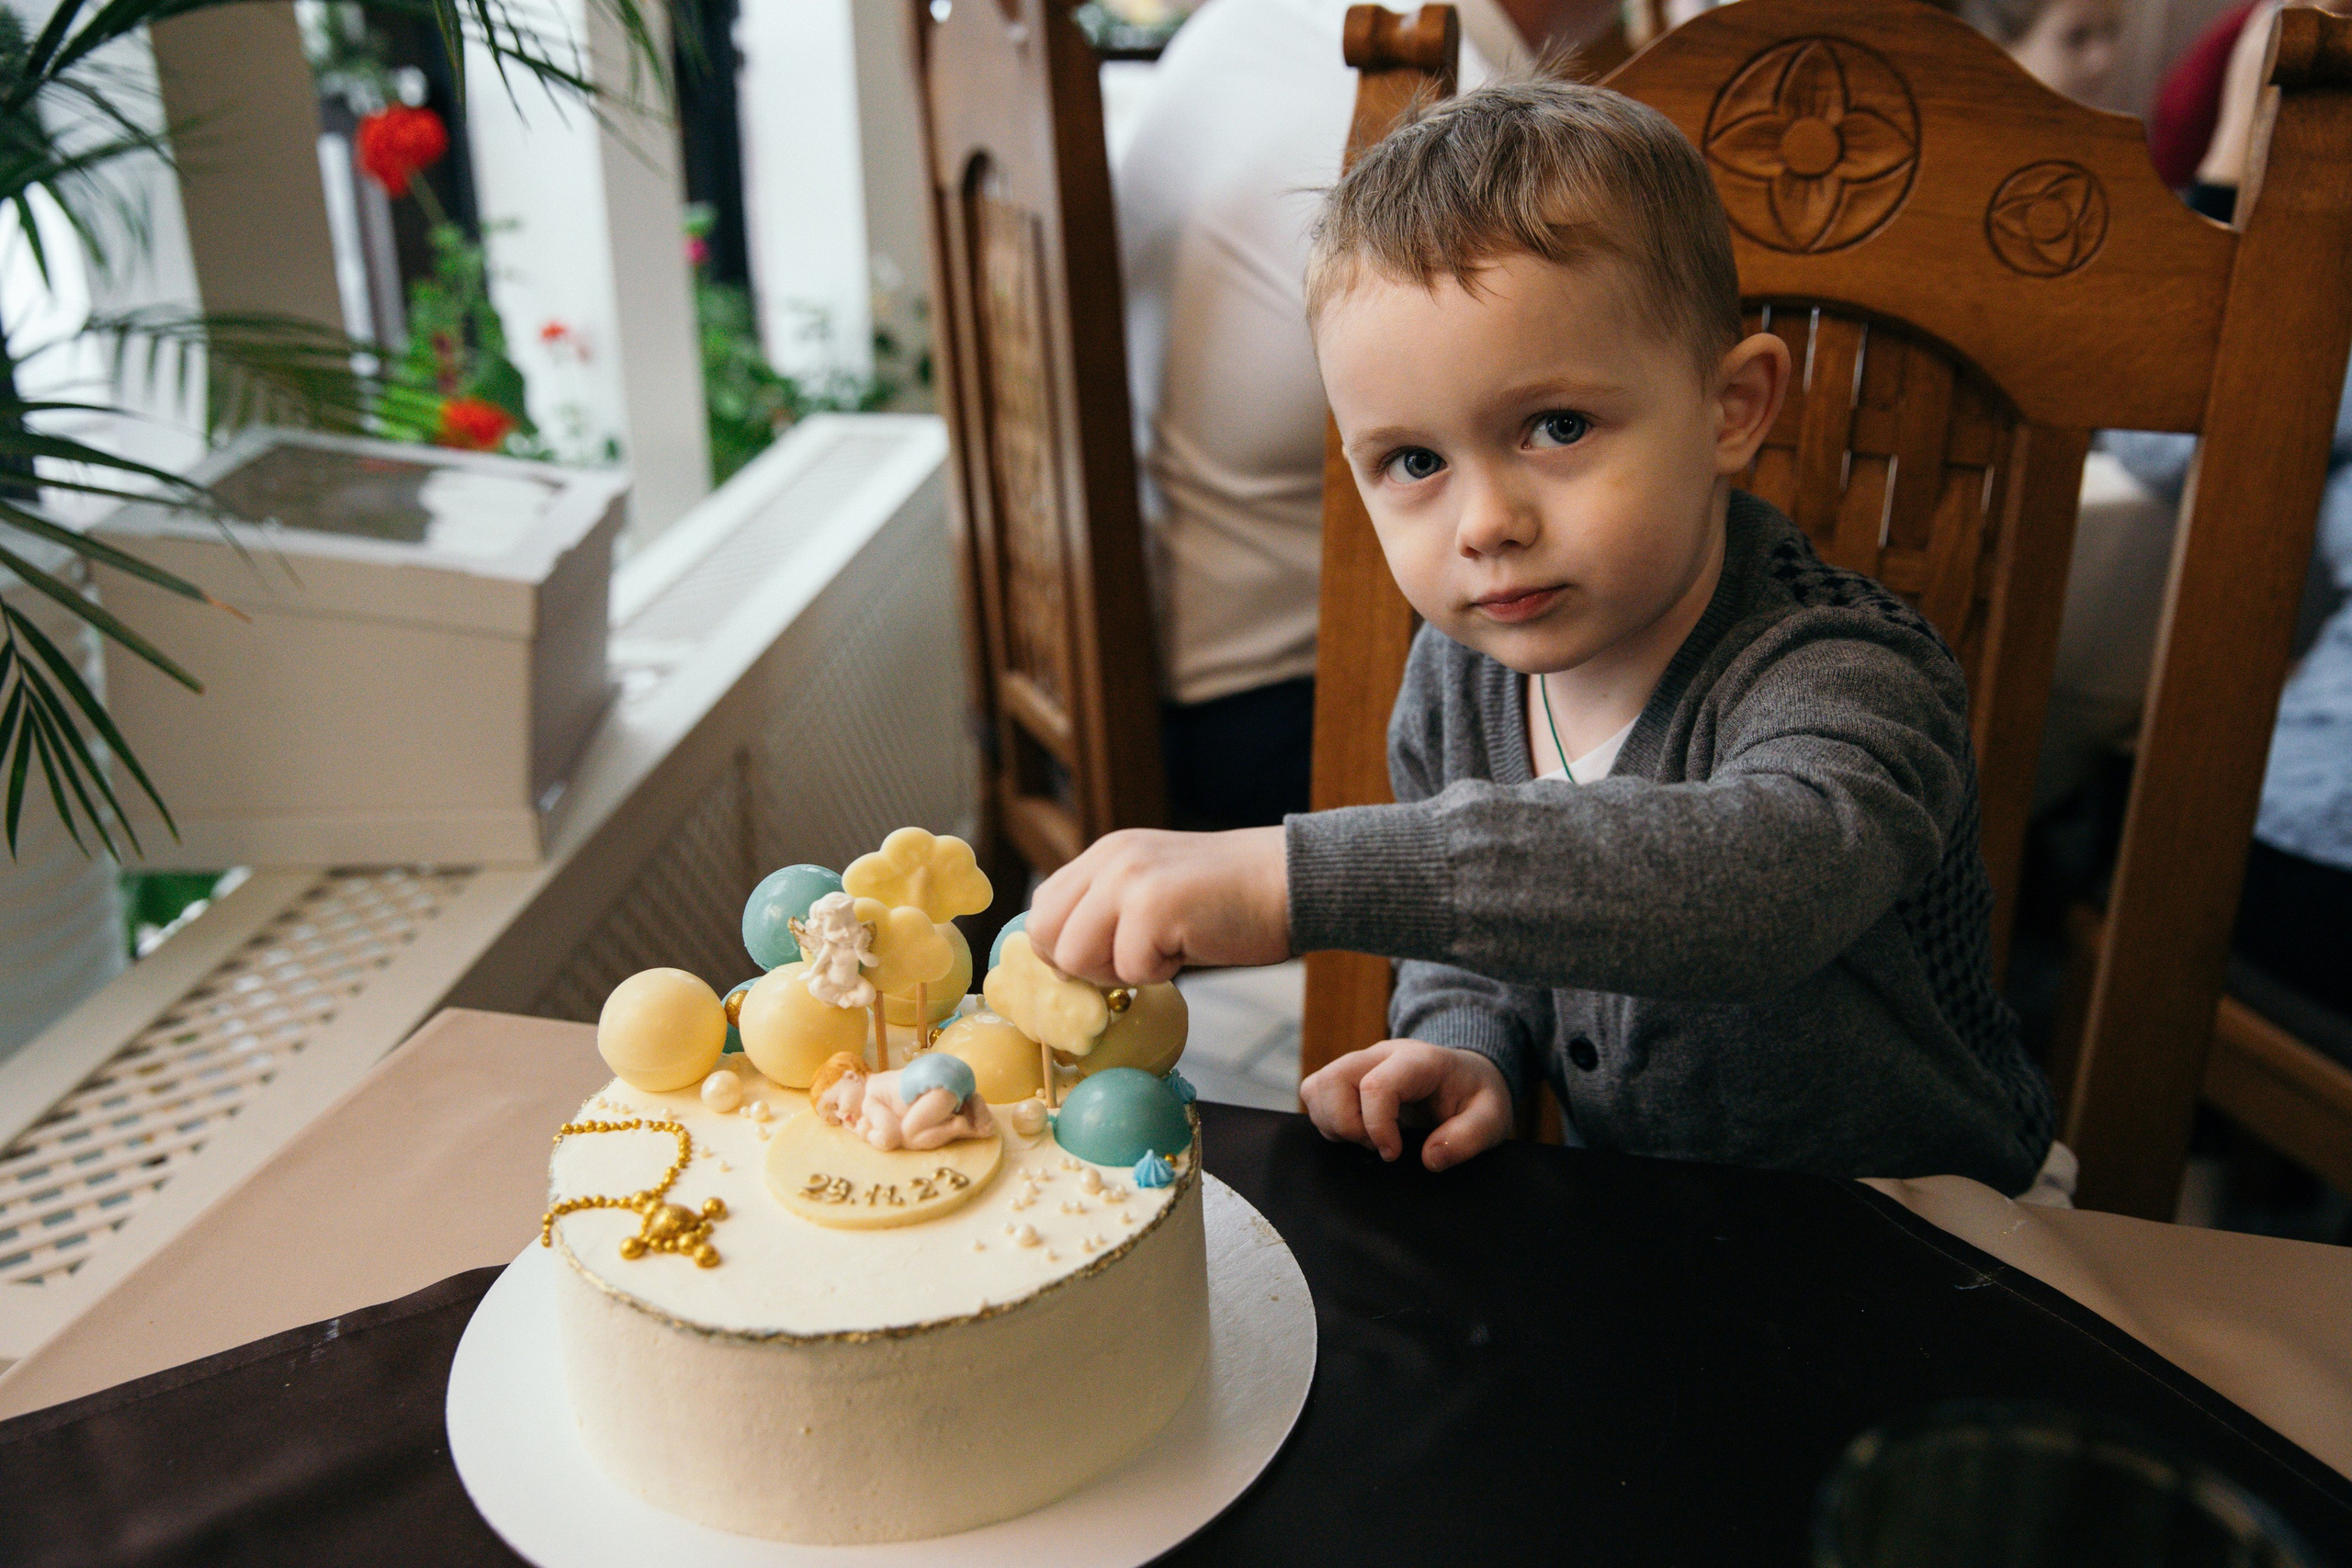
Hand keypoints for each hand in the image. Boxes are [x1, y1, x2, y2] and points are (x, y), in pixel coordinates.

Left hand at [1028, 827, 1289, 985]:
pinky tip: (1190, 946)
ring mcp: (1128, 878)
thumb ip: (1107, 914)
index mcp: (1105, 854)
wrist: (1292, 880)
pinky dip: (1161, 974)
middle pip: (1045, 936)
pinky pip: (1129, 970)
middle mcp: (1109, 859)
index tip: (1100, 967)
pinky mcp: (1154, 905)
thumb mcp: (1154, 891)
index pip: (1040, 912)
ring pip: (1074, 957)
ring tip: (1164, 950)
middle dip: (1082, 967)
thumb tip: (1064, 966)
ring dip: (1120, 971)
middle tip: (1134, 961)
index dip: (1061, 951)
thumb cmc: (1229, 900)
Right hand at [1300, 1039, 1512, 1172]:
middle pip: (1333, 1079)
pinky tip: (1358, 1133)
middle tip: (1376, 1146)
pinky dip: (1328, 1120)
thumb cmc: (1476, 1097)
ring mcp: (1359, 1063)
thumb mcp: (1493, 1117)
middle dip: (1346, 1124)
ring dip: (1333, 1123)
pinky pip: (1315, 1094)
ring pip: (1317, 1087)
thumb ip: (1469, 1137)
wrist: (1466, 1078)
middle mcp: (1381, 1054)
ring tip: (1368, 1139)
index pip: (1377, 1085)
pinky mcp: (1346, 1077)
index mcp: (1418, 1060)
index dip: (1377, 1127)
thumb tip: (1430, 1159)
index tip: (1392, 1154)